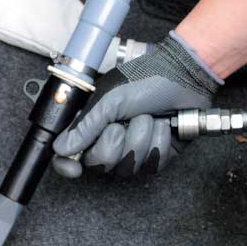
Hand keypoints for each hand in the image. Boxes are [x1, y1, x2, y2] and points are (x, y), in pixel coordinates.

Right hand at [52, 31, 222, 176]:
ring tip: (149, 117)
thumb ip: (85, 125)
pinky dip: (159, 143)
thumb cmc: (147, 78)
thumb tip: (60, 148)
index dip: (68, 165)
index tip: (74, 169)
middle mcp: (111, 139)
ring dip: (141, 138)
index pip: (71, 153)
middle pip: (100, 165)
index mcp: (94, 123)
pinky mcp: (157, 155)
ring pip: (128, 167)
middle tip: (124, 121)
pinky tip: (164, 126)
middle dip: (115, 142)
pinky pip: (152, 166)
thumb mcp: (110, 99)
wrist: (186, 76)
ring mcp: (134, 149)